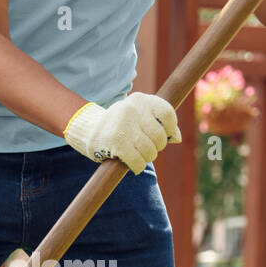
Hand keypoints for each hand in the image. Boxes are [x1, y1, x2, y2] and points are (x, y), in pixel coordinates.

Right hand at [64, 92, 180, 175]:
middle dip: (156, 146)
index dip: (171, 128)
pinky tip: (135, 165)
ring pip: (150, 150)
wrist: (89, 130)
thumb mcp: (139, 117)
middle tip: (147, 148)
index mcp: (140, 100)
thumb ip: (159, 123)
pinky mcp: (116, 144)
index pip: (167, 113)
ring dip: (147, 157)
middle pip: (159, 135)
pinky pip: (137, 160)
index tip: (166, 135)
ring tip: (140, 156)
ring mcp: (123, 127)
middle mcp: (132, 110)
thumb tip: (177, 138)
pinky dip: (138, 166)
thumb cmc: (120, 124)